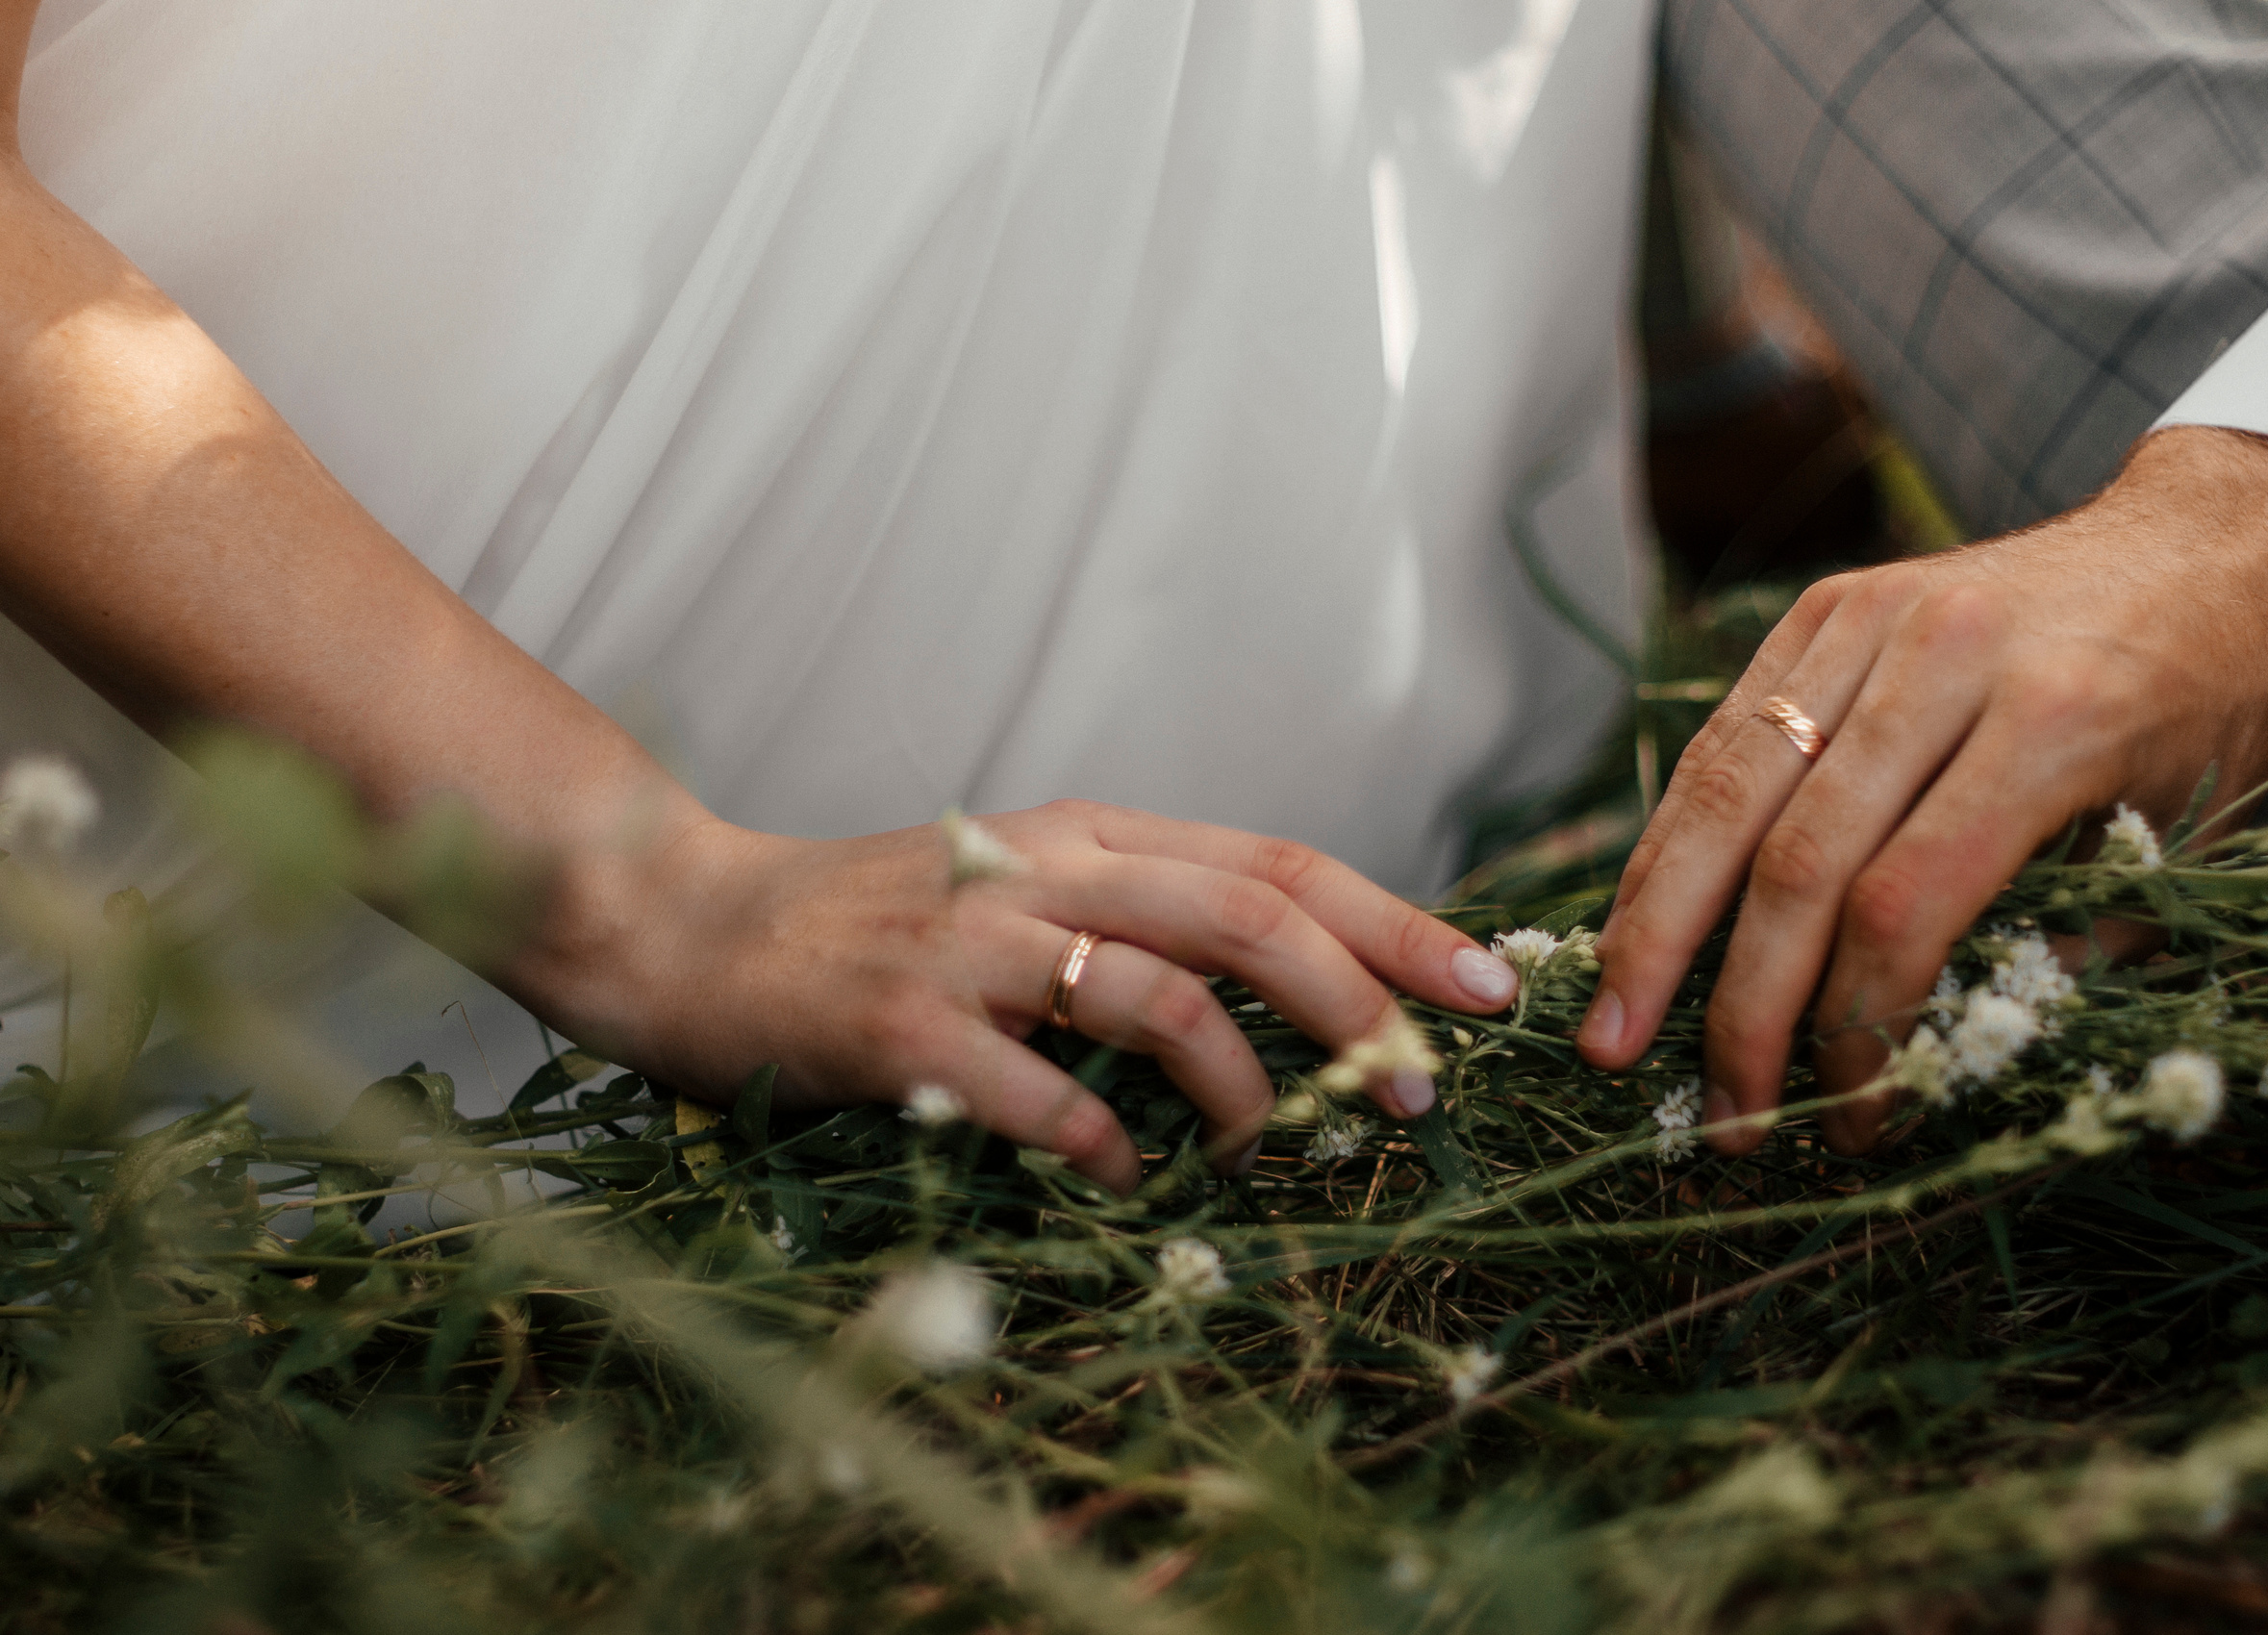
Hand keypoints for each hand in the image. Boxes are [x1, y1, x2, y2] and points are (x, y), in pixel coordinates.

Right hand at [514, 800, 1522, 1194]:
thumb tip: (1300, 996)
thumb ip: (1137, 924)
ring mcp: (971, 943)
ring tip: (1272, 1148)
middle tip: (1423, 1085)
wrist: (687, 928)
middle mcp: (1043, 871)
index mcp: (1087, 836)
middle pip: (1245, 913)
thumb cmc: (875, 932)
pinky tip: (1126, 1178)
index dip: (1395, 919)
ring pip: (1158, 991)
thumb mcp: (1022, 897)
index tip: (1489, 981)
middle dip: (1359, 998)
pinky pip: (1037, 1088)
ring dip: (1244, 1081)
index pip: (1276, 860)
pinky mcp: (901, 1025)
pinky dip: (1104, 1140)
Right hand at [1578, 427, 2267, 1153]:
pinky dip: (1673, 843)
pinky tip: (1639, 926)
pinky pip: (1724, 738)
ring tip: (1613, 1031)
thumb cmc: (2210, 719)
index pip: (1904, 902)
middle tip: (1710, 1111)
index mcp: (2059, 723)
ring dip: (1658, 928)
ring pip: (1729, 792)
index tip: (1853, 1123)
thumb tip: (1918, 1070)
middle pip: (1794, 857)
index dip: (1857, 1028)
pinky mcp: (1828, 606)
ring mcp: (1875, 619)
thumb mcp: (2185, 856)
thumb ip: (2058, 960)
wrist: (2213, 544)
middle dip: (1737, 1005)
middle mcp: (1951, 657)